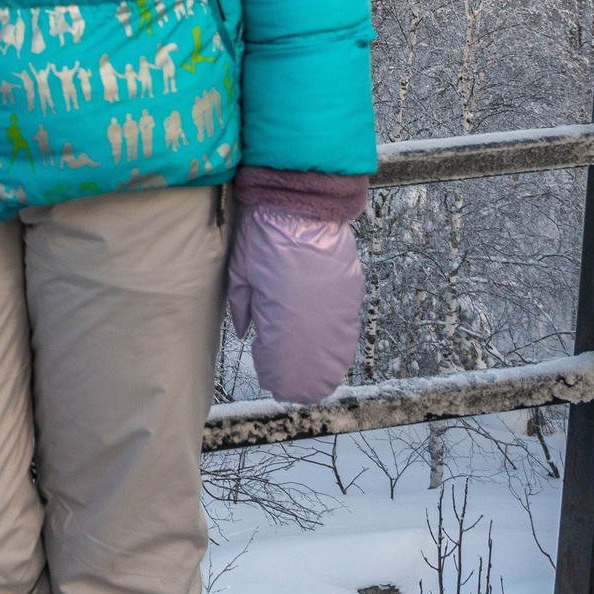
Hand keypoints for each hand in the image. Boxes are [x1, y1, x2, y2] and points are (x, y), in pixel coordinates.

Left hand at [227, 205, 362, 404]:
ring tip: (318, 380)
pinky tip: (336, 351)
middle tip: (294, 391)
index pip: (282, 358)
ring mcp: (337, 303)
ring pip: (334, 345)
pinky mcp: (352, 288)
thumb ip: (242, 305)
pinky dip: (340, 340)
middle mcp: (314, 315)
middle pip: (311, 359)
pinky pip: (348, 323)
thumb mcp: (241, 270)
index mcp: (282, 313)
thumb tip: (247, 332)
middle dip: (303, 377)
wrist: (300, 201)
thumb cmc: (263, 234)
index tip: (272, 383)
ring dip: (325, 363)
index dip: (278, 374)